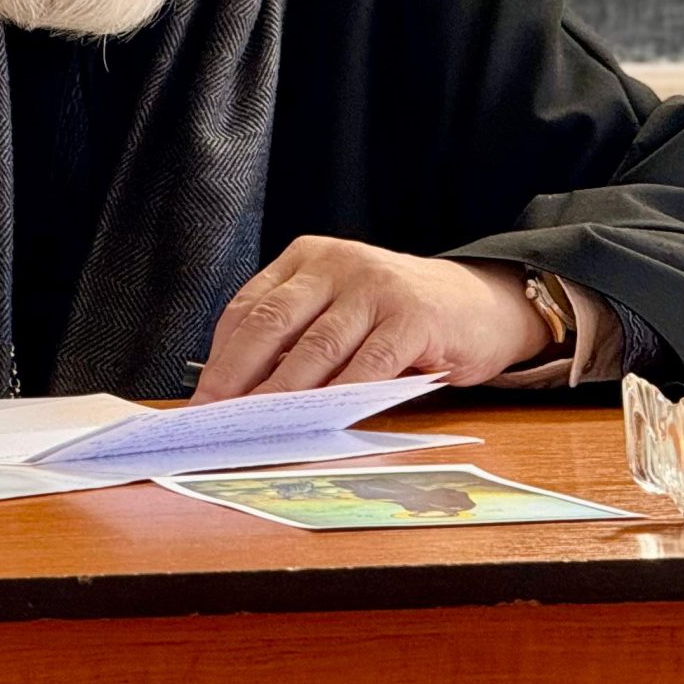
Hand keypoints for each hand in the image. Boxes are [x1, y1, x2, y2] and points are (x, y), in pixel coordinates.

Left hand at [191, 237, 552, 399]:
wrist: (481, 305)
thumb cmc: (396, 316)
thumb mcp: (340, 310)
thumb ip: (297, 337)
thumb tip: (241, 392)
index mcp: (306, 258)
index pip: (249, 306)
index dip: (221, 354)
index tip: (202, 394)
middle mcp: (336, 263)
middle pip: (271, 322)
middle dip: (236, 373)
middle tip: (216, 414)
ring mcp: (375, 287)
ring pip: (315, 347)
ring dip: (281, 392)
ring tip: (258, 425)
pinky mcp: (413, 317)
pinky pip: (367, 365)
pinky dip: (339, 397)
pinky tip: (319, 421)